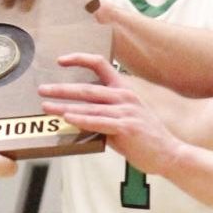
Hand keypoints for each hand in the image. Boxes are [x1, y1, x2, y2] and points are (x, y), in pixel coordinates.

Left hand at [38, 55, 178, 172]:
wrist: (169, 154)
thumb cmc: (146, 139)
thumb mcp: (125, 120)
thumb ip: (104, 116)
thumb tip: (79, 118)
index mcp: (124, 90)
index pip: (101, 64)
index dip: (80, 59)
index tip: (61, 60)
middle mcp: (125, 97)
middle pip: (87, 87)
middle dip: (62, 88)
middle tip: (42, 89)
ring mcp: (126, 111)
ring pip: (89, 105)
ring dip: (64, 105)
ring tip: (46, 106)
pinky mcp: (126, 127)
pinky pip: (99, 121)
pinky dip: (82, 119)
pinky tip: (67, 117)